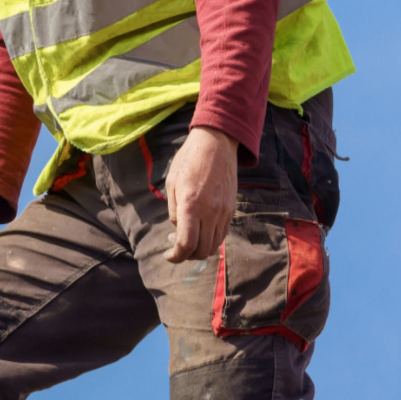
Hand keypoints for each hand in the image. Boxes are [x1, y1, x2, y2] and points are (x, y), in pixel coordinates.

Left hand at [163, 126, 238, 262]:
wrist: (217, 142)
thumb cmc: (189, 161)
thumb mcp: (172, 185)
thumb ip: (174, 212)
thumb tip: (178, 231)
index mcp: (191, 205)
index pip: (186, 244)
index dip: (176, 256)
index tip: (168, 255)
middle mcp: (210, 211)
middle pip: (202, 251)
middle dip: (187, 256)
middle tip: (177, 247)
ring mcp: (224, 211)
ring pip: (214, 245)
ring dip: (200, 249)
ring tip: (189, 238)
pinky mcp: (231, 208)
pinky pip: (222, 234)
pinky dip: (211, 240)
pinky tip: (201, 231)